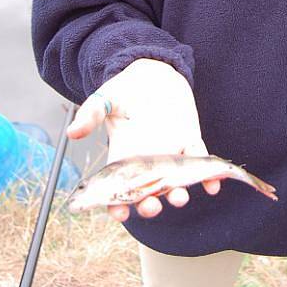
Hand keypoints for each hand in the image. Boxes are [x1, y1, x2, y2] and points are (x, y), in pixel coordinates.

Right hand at [66, 59, 220, 221]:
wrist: (154, 74)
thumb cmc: (126, 89)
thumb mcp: (105, 99)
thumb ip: (91, 114)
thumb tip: (73, 133)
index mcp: (123, 156)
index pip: (118, 190)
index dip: (117, 205)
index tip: (118, 212)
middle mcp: (147, 162)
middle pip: (148, 193)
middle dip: (150, 205)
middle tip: (151, 207)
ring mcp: (170, 154)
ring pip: (175, 183)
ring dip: (179, 194)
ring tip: (180, 198)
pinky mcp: (190, 141)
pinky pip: (200, 161)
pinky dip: (208, 176)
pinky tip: (214, 186)